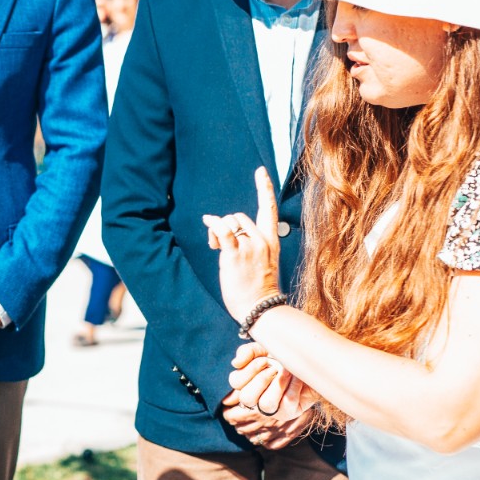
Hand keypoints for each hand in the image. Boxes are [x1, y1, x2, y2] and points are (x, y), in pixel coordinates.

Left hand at [203, 166, 282, 320]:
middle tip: (220, 244)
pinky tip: (207, 223)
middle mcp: (262, 240)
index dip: (264, 189)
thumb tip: (226, 234)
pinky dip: (213, 225)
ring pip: (229, 222)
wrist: (260, 307)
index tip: (261, 171)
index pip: (268, 209)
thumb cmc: (257, 288)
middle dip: (227, 225)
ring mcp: (250, 246)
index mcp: (271, 241)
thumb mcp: (262, 262)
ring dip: (218, 231)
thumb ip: (251, 245)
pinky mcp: (236, 254)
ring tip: (217, 248)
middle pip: (239, 216)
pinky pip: (223, 231)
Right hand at [226, 342, 316, 427]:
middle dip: (262, 380)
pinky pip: (286, 403)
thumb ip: (247, 352)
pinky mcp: (287, 413)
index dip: (248, 371)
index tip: (264, 360)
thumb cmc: (284, 356)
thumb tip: (235, 363)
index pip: (236, 382)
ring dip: (278, 385)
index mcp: (246, 382)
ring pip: (266, 404)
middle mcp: (255, 398)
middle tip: (275, 367)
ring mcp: (271, 408)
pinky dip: (293, 387)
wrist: (310, 363)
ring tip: (288, 372)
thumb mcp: (264, 348)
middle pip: (247, 398)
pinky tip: (297, 378)